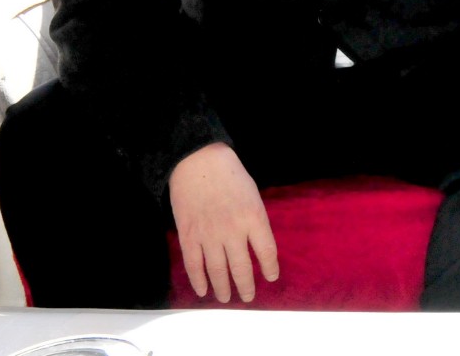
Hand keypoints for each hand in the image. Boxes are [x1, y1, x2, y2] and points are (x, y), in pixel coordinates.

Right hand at [168, 142, 278, 302]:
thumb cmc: (230, 175)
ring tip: (226, 298)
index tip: (270, 278)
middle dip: (246, 286)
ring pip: (217, 271)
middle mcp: (233, 231)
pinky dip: (198, 281)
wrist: (197, 162)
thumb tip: (255, 244)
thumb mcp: (252, 195)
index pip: (266, 251)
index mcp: (254, 217)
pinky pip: (194, 265)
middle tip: (248, 297)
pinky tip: (203, 290)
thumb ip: (254, 220)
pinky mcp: (189, 236)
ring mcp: (209, 235)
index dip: (270, 268)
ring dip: (223, 288)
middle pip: (242, 267)